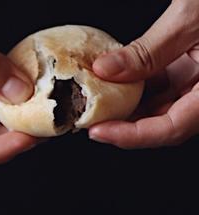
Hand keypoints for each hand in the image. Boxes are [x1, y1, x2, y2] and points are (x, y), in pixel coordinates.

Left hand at [90, 0, 198, 147]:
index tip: (97, 131)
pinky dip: (140, 87)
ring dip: (130, 107)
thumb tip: (105, 70)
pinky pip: (167, 87)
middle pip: (164, 124)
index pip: (170, 129)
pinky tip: (117, 81)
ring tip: (98, 100)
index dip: (129, 136)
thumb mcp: (191, 15)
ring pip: (164, 108)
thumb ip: (148, 49)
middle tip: (90, 119)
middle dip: (124, 125)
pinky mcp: (198, 69)